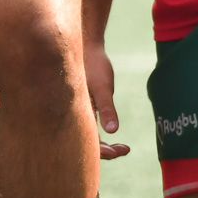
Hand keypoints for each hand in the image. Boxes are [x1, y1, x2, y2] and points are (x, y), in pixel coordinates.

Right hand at [84, 39, 128, 159]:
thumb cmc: (93, 64)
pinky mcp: (81, 104)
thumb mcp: (102, 87)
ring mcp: (76, 109)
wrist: (84, 44)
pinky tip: (111, 130)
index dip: (102, 152)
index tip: (119, 153)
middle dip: (105, 151)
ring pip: (87, 135)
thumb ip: (106, 108)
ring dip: (104, 143)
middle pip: (86, 142)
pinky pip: (88, 125)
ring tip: (123, 147)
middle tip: (125, 150)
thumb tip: (113, 131)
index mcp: (74, 113)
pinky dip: (100, 131)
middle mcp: (72, 114)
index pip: (87, 142)